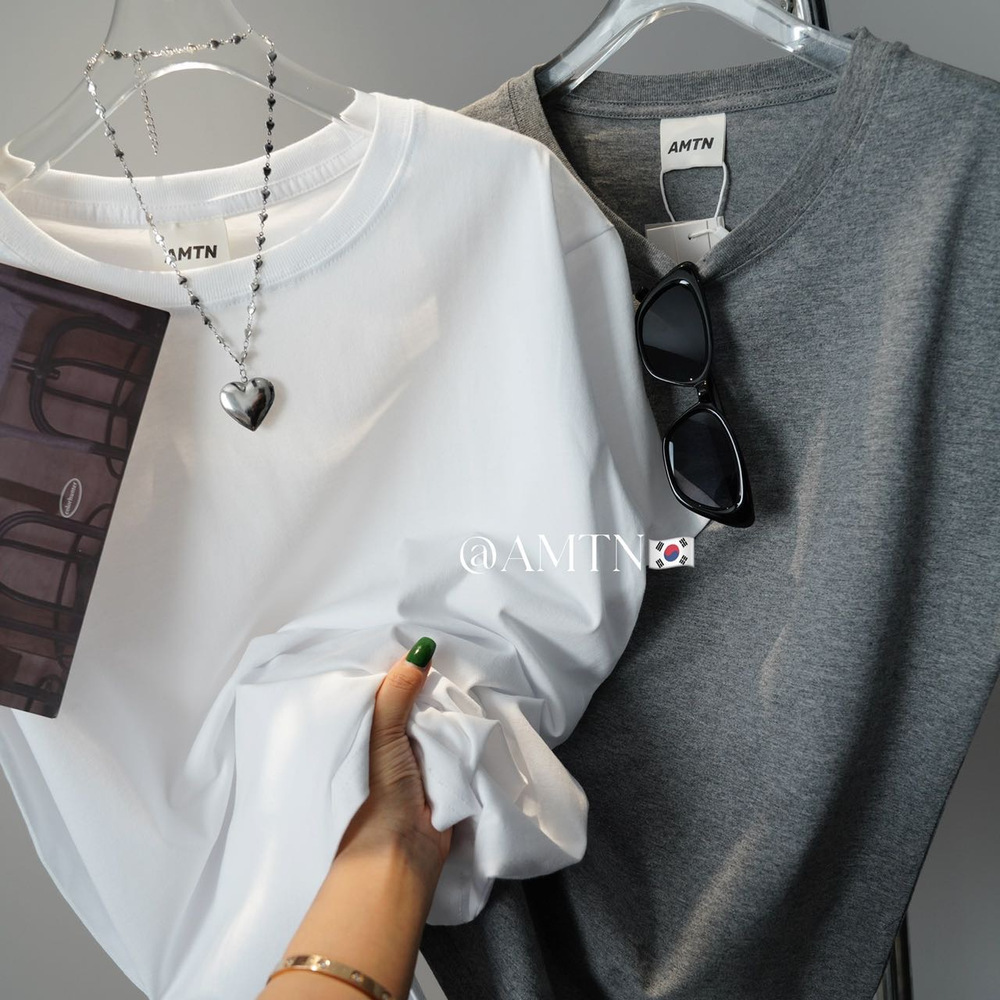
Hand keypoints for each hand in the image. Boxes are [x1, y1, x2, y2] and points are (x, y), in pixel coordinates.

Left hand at [336, 637, 453, 881]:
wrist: (399, 853)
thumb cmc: (374, 793)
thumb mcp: (380, 734)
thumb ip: (397, 691)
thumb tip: (421, 647)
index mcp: (351, 733)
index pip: (369, 690)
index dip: (388, 667)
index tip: (409, 636)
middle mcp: (375, 743)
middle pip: (400, 701)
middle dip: (417, 681)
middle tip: (439, 644)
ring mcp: (405, 758)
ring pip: (424, 718)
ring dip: (437, 704)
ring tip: (455, 666)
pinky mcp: (432, 772)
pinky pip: (444, 739)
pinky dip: (452, 726)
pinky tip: (463, 704)